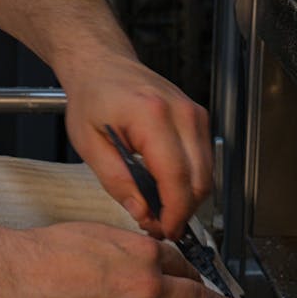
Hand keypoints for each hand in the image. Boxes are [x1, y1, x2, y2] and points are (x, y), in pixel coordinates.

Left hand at [62, 56, 212, 239]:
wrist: (103, 66)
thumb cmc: (92, 98)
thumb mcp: (89, 144)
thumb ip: (116, 181)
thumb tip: (141, 211)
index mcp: (152, 116)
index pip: (176, 176)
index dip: (174, 211)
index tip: (164, 231)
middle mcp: (182, 113)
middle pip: (199, 179)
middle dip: (182, 211)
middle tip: (156, 226)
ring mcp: (195, 115)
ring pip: (207, 174)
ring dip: (187, 199)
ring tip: (157, 210)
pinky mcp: (198, 120)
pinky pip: (204, 162)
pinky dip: (189, 182)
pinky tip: (165, 191)